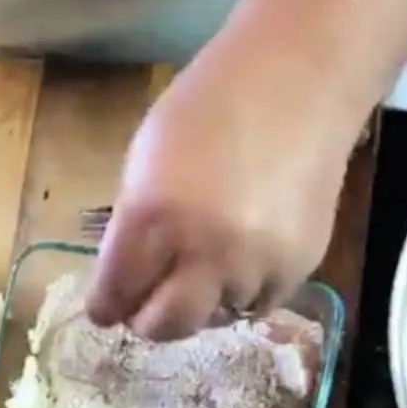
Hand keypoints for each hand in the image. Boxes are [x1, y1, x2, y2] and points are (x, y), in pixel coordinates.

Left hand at [86, 16, 362, 340]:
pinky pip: (258, 305)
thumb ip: (134, 226)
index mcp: (152, 216)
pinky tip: (244, 257)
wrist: (299, 80)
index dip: (107, 305)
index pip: (115, 294)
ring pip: (214, 318)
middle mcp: (204, 251)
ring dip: (204, 300)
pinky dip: (244, 292)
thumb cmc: (210, 107)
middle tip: (149, 305)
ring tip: (209, 260)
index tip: (108, 307)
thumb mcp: (145, 160)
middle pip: (165, 326)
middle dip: (149, 321)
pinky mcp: (298, 268)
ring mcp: (256, 265)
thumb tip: (129, 282)